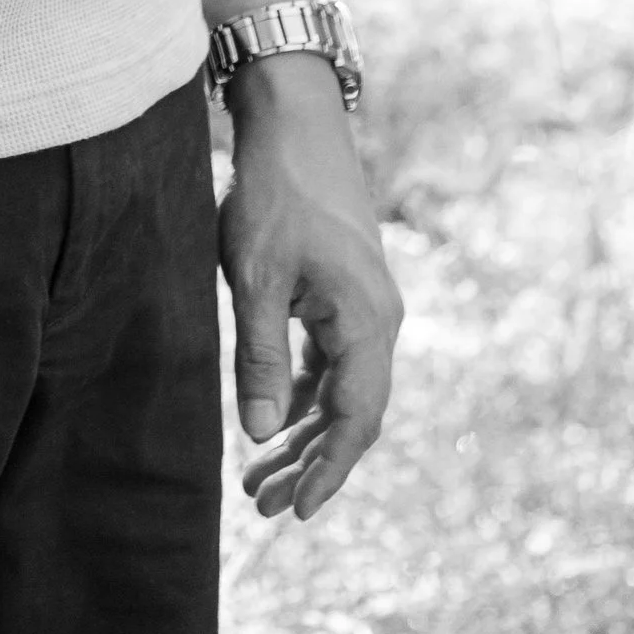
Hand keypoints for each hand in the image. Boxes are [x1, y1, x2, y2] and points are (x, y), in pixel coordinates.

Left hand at [218, 57, 403, 520]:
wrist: (296, 120)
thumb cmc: (273, 193)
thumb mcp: (254, 276)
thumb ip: (257, 356)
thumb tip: (259, 435)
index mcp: (366, 322)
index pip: (355, 420)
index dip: (328, 471)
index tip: (297, 513)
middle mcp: (378, 321)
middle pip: (350, 414)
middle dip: (309, 464)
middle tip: (262, 506)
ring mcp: (364, 308)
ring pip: (339, 392)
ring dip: (302, 434)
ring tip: (258, 479)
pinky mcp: (344, 294)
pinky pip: (330, 363)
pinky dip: (302, 396)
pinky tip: (271, 420)